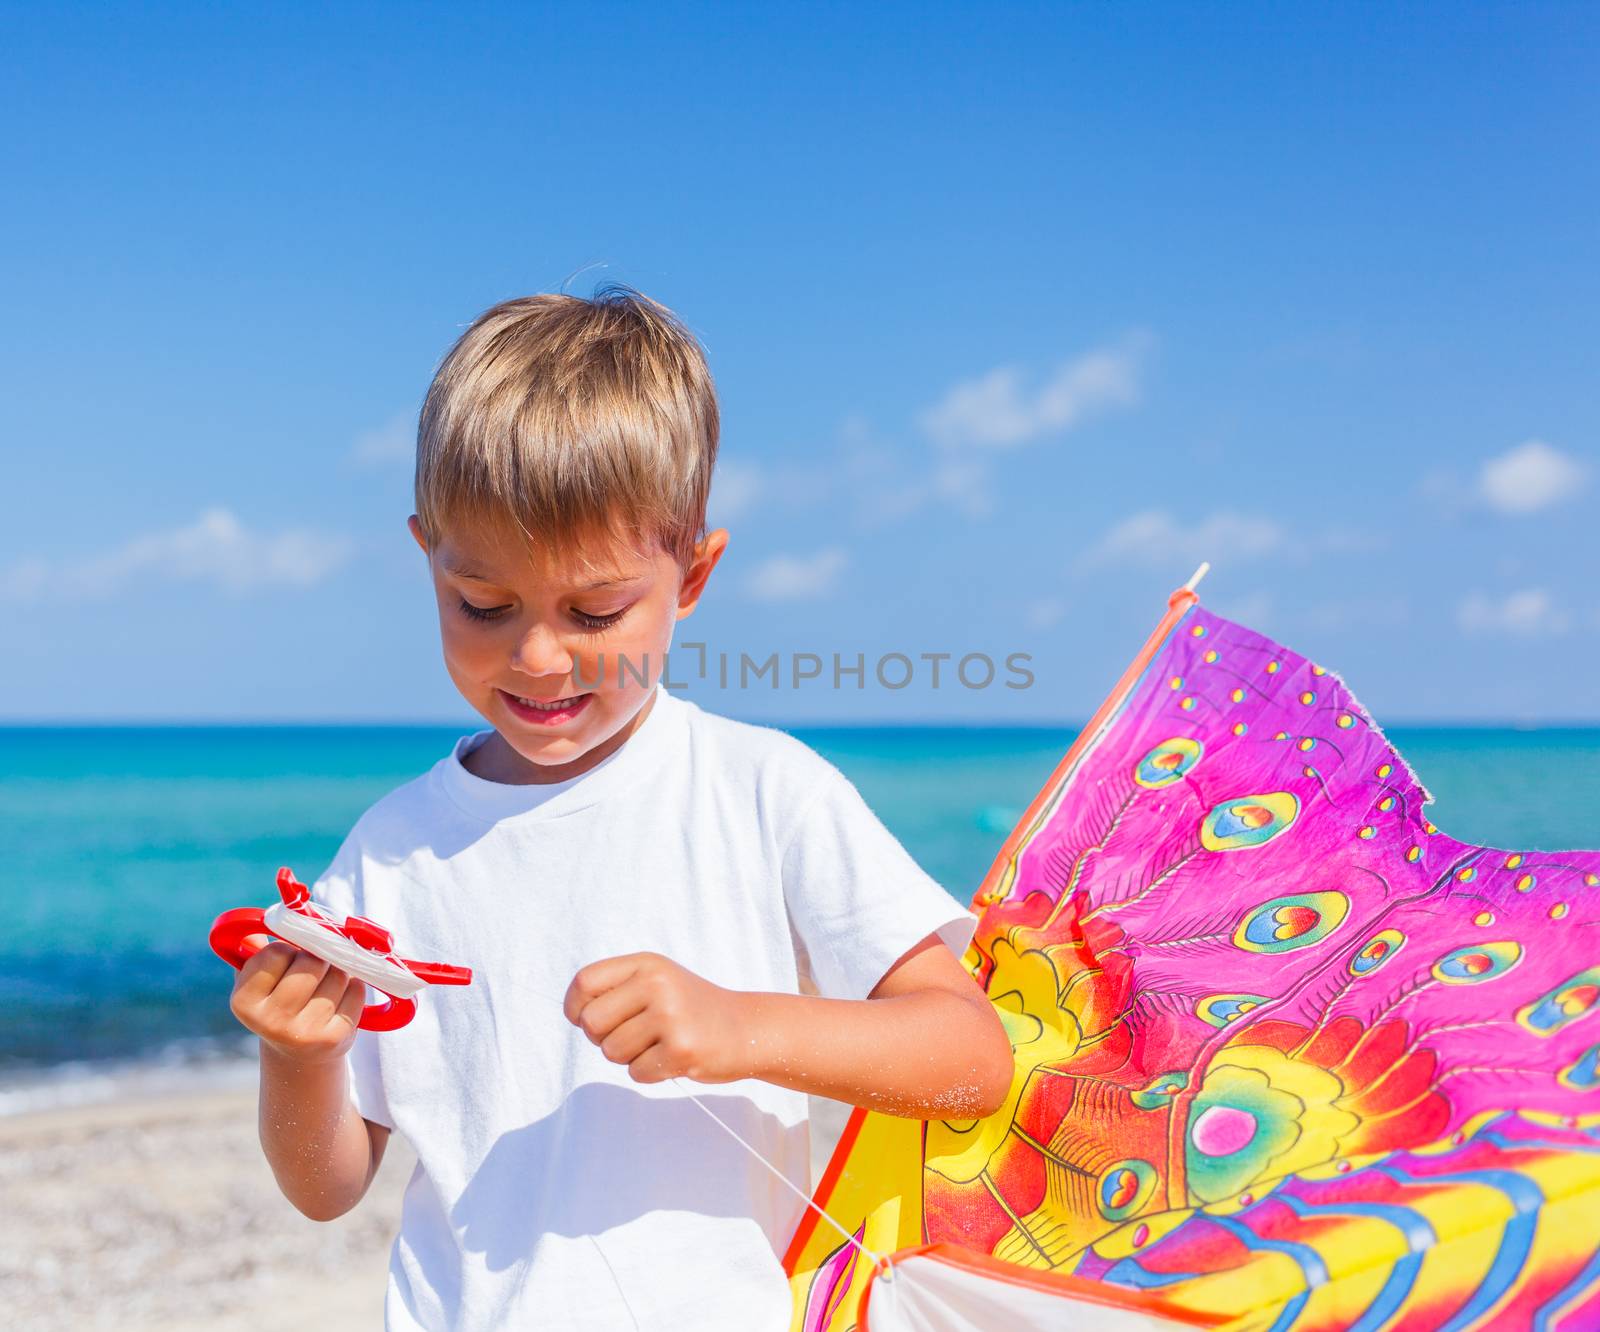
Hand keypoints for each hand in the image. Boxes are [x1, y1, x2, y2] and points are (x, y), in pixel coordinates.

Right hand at [229, 939, 365, 1063]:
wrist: (299, 1054)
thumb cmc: (281, 1004)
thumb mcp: (260, 984)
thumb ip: (257, 953)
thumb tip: (261, 923)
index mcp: (243, 1002)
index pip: (276, 951)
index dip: (289, 950)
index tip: (288, 963)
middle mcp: (269, 1021)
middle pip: (311, 962)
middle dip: (317, 958)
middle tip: (313, 971)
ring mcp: (302, 1033)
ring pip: (337, 974)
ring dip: (338, 972)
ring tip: (325, 988)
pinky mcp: (333, 1039)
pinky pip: (356, 991)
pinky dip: (354, 988)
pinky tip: (340, 1000)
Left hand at [564, 953, 750, 1084]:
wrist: (745, 1028)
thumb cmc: (690, 1007)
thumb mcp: (657, 981)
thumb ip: (617, 989)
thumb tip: (575, 1013)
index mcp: (647, 965)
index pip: (585, 982)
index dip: (575, 1006)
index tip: (584, 1019)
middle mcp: (657, 985)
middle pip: (592, 1022)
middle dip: (601, 1038)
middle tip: (630, 1036)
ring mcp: (671, 1017)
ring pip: (612, 1051)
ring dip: (628, 1057)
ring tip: (656, 1045)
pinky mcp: (681, 1050)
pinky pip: (636, 1072)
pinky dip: (649, 1072)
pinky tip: (671, 1058)